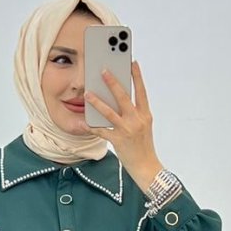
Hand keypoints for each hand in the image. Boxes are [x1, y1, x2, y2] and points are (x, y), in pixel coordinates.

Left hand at [83, 60, 161, 192]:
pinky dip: (92, 127)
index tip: (132, 63)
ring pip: (109, 112)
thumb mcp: (143, 127)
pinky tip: (83, 122)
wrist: (146, 167)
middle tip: (103, 71)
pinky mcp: (118, 141)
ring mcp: (127, 130)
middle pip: (123, 97)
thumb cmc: (143, 146)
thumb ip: (134, 114)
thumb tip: (120, 101)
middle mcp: (137, 120)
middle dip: (113, 83)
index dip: (137, 77)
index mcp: (145, 115)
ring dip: (97, 102)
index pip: (141, 92)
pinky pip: (102, 131)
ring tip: (87, 94)